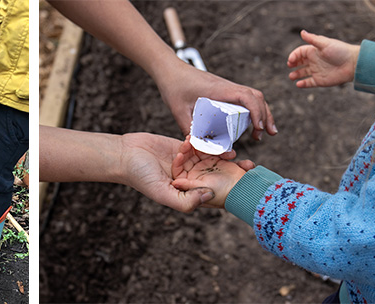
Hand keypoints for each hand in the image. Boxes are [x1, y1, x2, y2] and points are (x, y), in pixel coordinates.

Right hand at [117, 133, 238, 212]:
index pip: (212, 192)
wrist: (125, 154)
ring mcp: (186, 161)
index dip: (229, 190)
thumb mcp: (162, 193)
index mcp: (186, 191)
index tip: (246, 186)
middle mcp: (188, 177)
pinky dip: (207, 143)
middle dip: (232, 171)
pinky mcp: (182, 146)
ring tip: (235, 153)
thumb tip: (210, 196)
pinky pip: (200, 144)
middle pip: (215, 174)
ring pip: (210, 158)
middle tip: (249, 166)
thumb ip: (185, 201)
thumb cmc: (140, 177)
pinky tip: (216, 141)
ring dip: (222, 155)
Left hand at [155, 59, 276, 140]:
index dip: (256, 112)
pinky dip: (251, 110)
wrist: (170, 70)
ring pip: (253, 97)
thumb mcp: (178, 110)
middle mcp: (227, 87)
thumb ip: (189, 129)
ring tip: (262, 133)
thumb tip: (202, 148)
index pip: (247, 97)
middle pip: (256, 97)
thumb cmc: (173, 87)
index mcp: (219, 89)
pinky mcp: (224, 91)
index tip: (258, 128)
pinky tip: (250, 124)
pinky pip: (244, 99)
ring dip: (261, 113)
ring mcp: (227, 88)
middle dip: (265, 115)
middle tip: (267, 135)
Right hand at [287, 30, 360, 87]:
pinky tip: (298, 84)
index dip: (294, 56)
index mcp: (314, 51)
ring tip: (291, 76)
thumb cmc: (340, 51)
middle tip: (290, 66)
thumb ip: (312, 39)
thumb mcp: (325, 44)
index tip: (291, 60)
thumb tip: (302, 32)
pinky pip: (309, 83)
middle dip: (293, 65)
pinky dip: (303, 84)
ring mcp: (317, 71)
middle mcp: (314, 61)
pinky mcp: (320, 80)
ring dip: (296, 75)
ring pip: (302, 73)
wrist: (353, 64)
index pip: (300, 53)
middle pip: (299, 63)